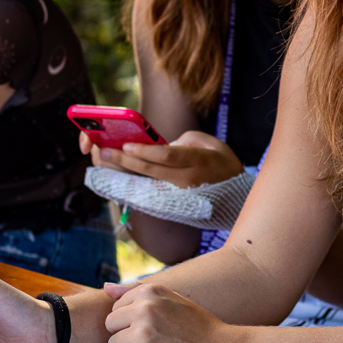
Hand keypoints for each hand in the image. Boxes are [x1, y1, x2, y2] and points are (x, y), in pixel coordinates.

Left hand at [85, 130, 243, 187]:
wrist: (237, 197)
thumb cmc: (224, 164)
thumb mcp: (210, 143)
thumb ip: (184, 141)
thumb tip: (161, 147)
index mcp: (198, 161)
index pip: (167, 156)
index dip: (145, 151)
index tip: (126, 144)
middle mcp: (187, 180)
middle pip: (151, 170)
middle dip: (125, 160)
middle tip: (105, 151)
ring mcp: (180, 194)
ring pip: (147, 181)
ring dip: (125, 171)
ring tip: (107, 161)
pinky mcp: (175, 202)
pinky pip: (152, 190)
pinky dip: (134, 182)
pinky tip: (119, 175)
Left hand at [103, 281, 245, 342]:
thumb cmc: (197, 327)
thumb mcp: (171, 299)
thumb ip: (137, 291)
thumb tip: (105, 287)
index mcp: (150, 291)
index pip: (116, 308)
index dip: (132, 322)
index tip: (155, 327)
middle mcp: (145, 308)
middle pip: (110, 327)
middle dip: (126, 337)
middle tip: (155, 342)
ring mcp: (144, 333)